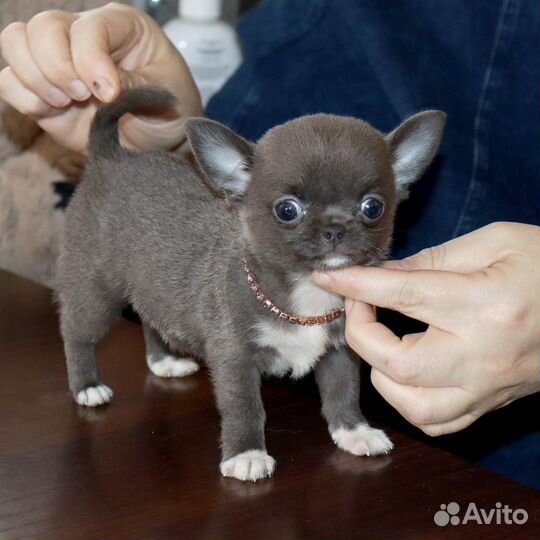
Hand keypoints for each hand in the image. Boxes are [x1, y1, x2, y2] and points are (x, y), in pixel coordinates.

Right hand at [0, 2, 201, 152]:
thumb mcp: (164, 98)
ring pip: (16, 43)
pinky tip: (52, 112)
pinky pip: (9, 81)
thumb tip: (99, 87)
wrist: (157, 144)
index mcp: (121, 26)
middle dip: (56, 65)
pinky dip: (23, 97)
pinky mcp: (43, 91)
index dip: (90, 59)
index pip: (90, 27)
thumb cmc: (168, 113)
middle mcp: (84, 36)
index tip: (109, 95)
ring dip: (36, 78)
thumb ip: (133, 87)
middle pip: (43, 26)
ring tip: (66, 103)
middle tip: (81, 96)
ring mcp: (59, 62)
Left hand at [313, 222, 539, 435]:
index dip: (354, 284)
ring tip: (384, 340)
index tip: (327, 274)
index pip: (399, 295)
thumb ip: (432, 259)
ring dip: (382, 372)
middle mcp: (482, 354)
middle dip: (359, 332)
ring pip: (412, 405)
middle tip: (360, 305)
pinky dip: (408, 400)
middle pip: (395, 362)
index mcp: (483, 304)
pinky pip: (437, 422)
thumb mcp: (494, 242)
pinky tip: (406, 371)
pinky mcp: (491, 402)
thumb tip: (382, 275)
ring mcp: (487, 386)